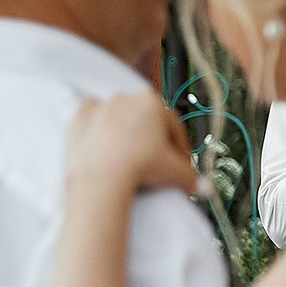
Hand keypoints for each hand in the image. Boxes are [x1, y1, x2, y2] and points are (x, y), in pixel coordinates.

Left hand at [66, 93, 197, 198]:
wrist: (100, 179)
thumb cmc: (139, 170)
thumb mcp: (176, 173)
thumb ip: (193, 178)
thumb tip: (205, 188)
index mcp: (154, 103)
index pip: (173, 127)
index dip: (179, 148)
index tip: (179, 164)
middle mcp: (127, 98)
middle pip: (147, 121)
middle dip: (152, 139)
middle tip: (155, 162)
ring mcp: (102, 106)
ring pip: (120, 118)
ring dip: (127, 133)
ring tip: (129, 157)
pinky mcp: (80, 118)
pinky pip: (93, 119)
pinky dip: (99, 128)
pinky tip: (105, 144)